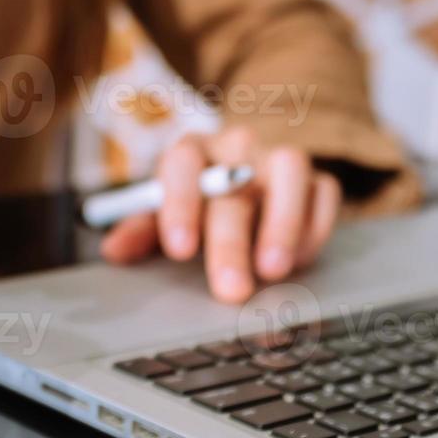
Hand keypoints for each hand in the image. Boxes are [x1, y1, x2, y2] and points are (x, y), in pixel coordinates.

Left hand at [98, 127, 341, 302]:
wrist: (242, 177)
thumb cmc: (196, 203)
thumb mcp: (162, 214)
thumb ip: (140, 231)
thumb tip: (114, 251)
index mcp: (192, 150)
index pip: (183, 163)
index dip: (180, 204)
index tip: (178, 249)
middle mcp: (237, 147)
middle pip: (233, 184)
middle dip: (231, 241)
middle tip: (230, 290)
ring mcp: (278, 158)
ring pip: (289, 172)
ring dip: (283, 223)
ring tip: (272, 270)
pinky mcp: (315, 178)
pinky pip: (323, 192)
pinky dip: (314, 226)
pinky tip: (298, 261)